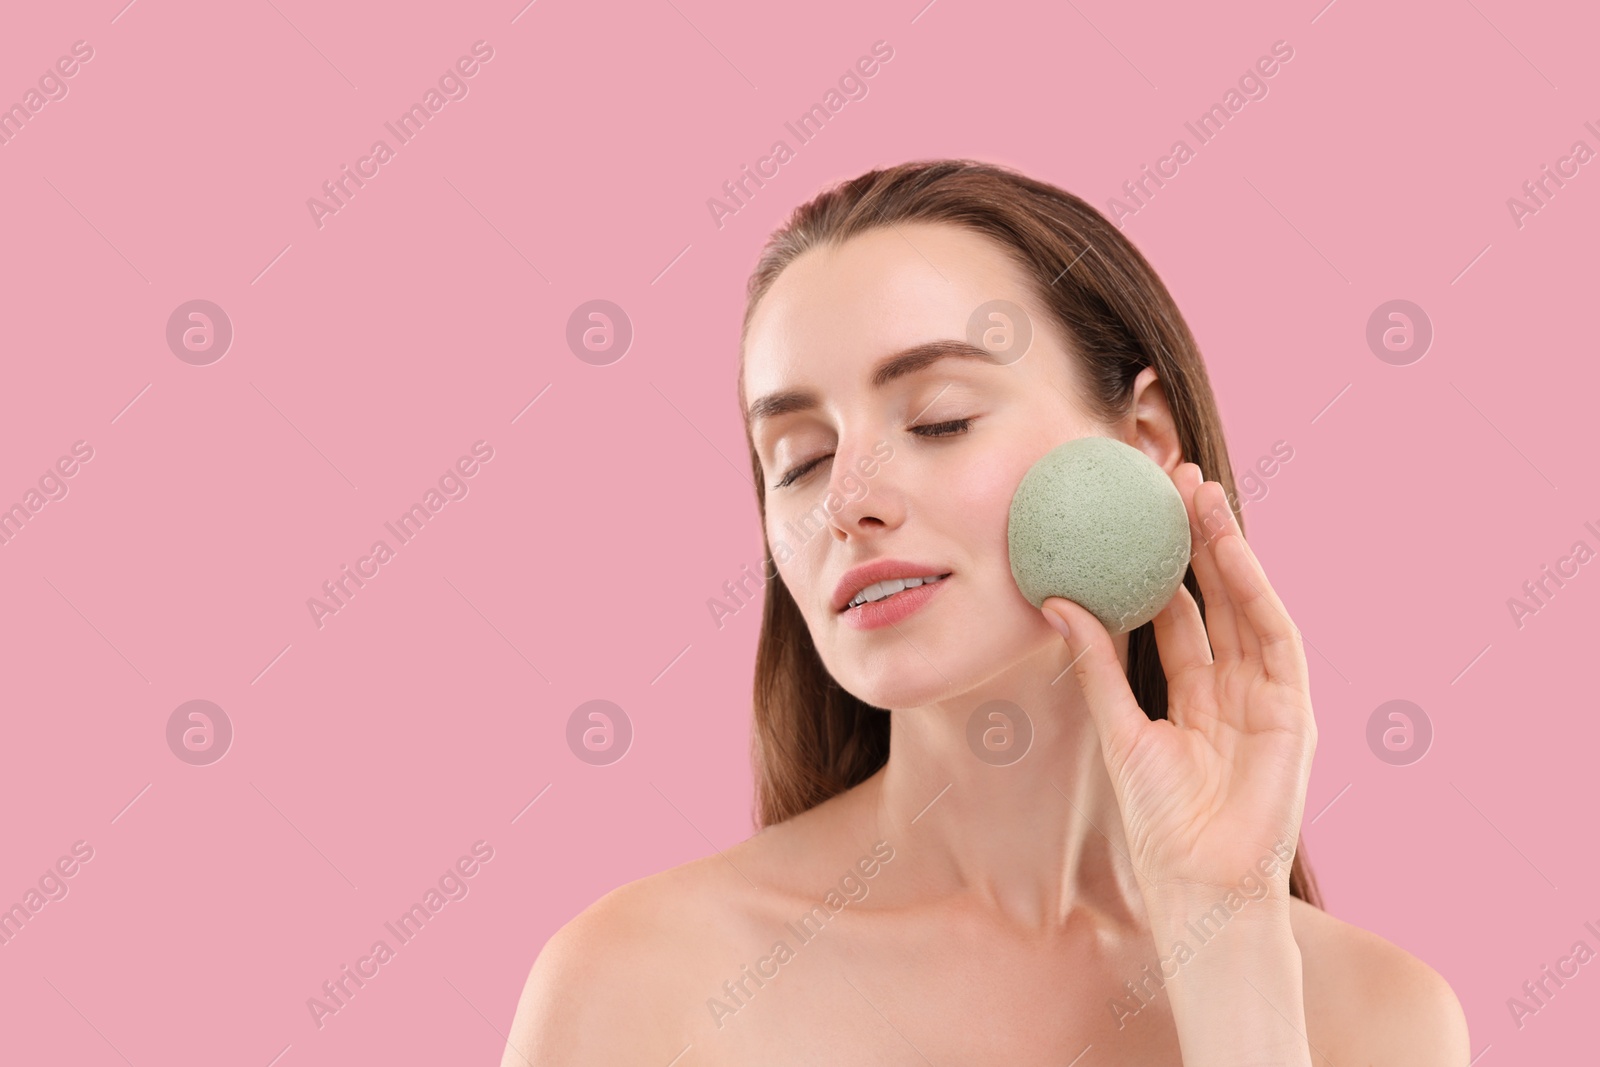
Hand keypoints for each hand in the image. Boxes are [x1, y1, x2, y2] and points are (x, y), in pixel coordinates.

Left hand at [1041, 462, 1316, 903]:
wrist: (1200, 883)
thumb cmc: (1159, 822)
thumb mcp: (1118, 728)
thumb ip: (1096, 664)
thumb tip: (1055, 601)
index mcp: (1195, 694)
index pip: (1179, 612)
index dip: (1159, 563)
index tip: (1134, 513)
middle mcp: (1235, 686)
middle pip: (1216, 596)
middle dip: (1196, 537)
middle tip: (1170, 479)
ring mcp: (1267, 694)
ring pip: (1247, 602)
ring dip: (1226, 546)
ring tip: (1199, 491)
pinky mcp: (1294, 707)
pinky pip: (1274, 635)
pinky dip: (1255, 589)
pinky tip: (1230, 548)